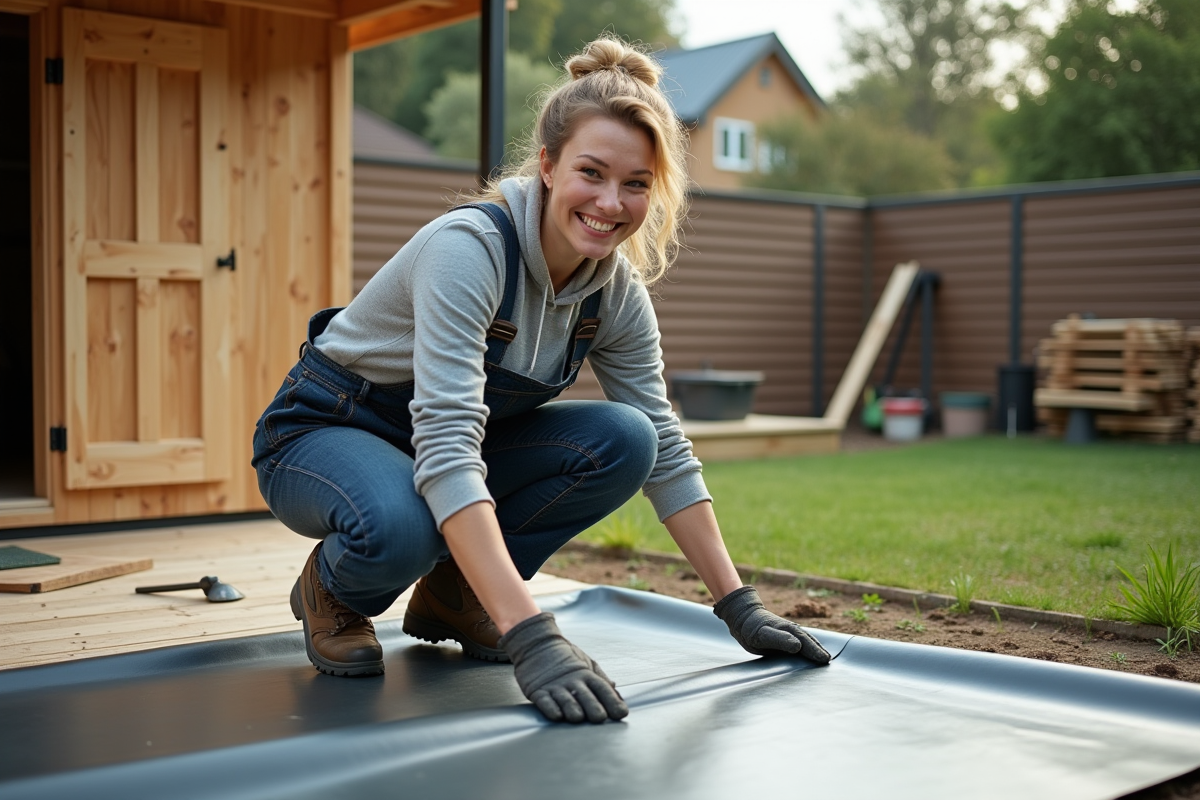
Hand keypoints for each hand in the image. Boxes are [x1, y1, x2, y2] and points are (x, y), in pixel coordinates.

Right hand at [499, 612, 628, 723]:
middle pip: (585, 696)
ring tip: (577, 717)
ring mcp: (555, 686)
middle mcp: (573, 681)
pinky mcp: (538, 690)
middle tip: (600, 718)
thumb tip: (617, 693)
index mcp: (587, 675)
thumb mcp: (586, 663)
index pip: (603, 688)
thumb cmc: (565, 657)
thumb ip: (601, 679)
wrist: (537, 644)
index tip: (621, 713)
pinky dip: (550, 708)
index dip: (612, 701)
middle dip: (593, 707)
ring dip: (572, 709)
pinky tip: (557, 715)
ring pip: (566, 700)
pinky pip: (544, 701)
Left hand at [713, 585, 830, 662]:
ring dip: (814, 648)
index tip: (825, 660)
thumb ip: (779, 640)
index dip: (815, 651)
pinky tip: (808, 653)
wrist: (742, 616)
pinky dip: (806, 647)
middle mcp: (790, 630)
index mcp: (787, 630)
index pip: (805, 642)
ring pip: (805, 640)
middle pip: (808, 640)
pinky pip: (798, 641)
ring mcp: (787, 632)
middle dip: (818, 650)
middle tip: (828, 661)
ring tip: (823, 658)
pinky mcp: (783, 636)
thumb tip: (798, 645)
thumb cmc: (751, 626)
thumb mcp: (762, 635)